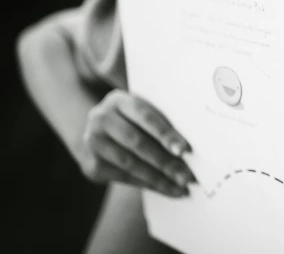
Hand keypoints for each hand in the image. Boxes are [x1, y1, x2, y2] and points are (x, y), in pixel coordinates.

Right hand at [77, 89, 196, 197]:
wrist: (101, 134)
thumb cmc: (134, 122)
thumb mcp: (143, 114)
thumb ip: (161, 123)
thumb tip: (188, 148)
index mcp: (119, 100)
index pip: (145, 116)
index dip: (165, 134)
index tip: (184, 150)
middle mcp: (100, 118)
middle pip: (137, 142)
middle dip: (165, 162)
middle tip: (186, 176)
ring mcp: (92, 142)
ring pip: (130, 163)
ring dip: (158, 178)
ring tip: (180, 186)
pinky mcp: (91, 165)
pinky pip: (123, 177)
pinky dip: (146, 184)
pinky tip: (165, 188)